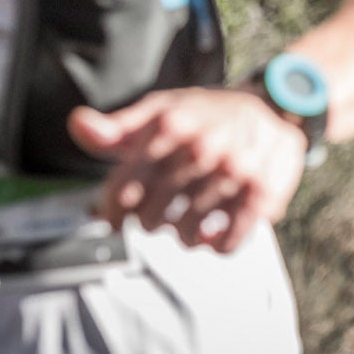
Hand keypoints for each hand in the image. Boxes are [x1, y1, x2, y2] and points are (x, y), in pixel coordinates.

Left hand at [67, 88, 308, 253]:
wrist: (276, 107)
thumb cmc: (208, 113)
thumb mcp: (163, 108)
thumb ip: (118, 127)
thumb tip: (78, 124)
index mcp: (170, 127)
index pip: (122, 189)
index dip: (111, 213)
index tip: (114, 220)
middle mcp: (201, 149)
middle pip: (151, 218)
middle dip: (148, 222)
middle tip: (157, 215)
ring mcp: (233, 173)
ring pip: (185, 235)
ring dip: (181, 235)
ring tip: (185, 222)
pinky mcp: (261, 194)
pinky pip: (226, 243)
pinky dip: (215, 246)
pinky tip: (213, 233)